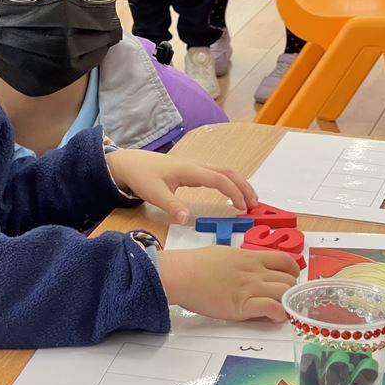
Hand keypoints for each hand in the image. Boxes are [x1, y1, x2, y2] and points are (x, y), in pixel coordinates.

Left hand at [105, 149, 256, 223]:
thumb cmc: (142, 176)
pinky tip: (231, 193)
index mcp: (190, 171)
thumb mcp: (154, 194)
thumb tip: (186, 220)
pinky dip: (230, 182)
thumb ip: (172, 206)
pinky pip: (217, 174)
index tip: (243, 208)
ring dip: (239, 184)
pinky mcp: (192, 171)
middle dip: (244, 187)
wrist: (130, 163)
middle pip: (228, 172)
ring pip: (224, 172)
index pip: (219, 179)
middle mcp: (196, 166)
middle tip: (254, 205)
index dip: (234, 192)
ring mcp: (195, 167)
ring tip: (249, 200)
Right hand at [158, 246, 298, 321]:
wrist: (183, 274)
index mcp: (251, 257)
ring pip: (285, 294)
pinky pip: (272, 308)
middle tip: (285, 298)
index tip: (290, 278)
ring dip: (287, 303)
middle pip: (289, 280)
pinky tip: (273, 317)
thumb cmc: (197, 264)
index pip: (285, 261)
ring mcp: (250, 288)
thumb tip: (250, 266)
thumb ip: (243, 261)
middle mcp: (255, 271)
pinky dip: (278, 314)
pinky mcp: (242, 306)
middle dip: (291, 290)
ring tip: (280, 309)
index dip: (293, 271)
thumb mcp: (226, 254)